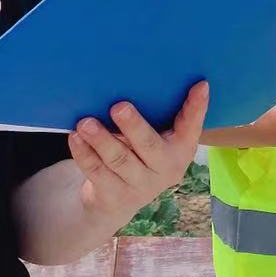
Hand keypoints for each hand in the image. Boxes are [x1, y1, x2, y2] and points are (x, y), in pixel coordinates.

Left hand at [69, 83, 209, 219]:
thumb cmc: (139, 155)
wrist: (118, 200)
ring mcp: (141, 186)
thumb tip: (145, 76)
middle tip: (119, 107)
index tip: (200, 85)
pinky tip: (75, 138)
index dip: (197, 107)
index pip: (192, 126)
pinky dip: (85, 154)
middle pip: (149, 146)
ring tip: (85, 123)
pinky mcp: (116, 196)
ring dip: (101, 139)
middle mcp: (166, 169)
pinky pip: (97, 172)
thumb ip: (157, 115)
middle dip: (134, 126)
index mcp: (181, 149)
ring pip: (119, 160)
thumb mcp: (155, 138)